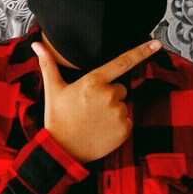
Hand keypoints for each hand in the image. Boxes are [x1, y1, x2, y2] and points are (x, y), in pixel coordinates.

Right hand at [31, 39, 161, 163]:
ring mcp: (118, 113)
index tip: (156, 43)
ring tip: (93, 120)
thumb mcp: (52, 90)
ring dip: (112, 110)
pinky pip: (127, 120)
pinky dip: (117, 125)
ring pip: (122, 105)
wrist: (63, 151)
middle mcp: (108, 95)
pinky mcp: (125, 129)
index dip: (141, 51)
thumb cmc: (58, 118)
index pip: (122, 62)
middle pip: (120, 88)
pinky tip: (101, 129)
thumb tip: (36, 44)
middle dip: (109, 95)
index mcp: (93, 82)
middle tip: (90, 107)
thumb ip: (48, 64)